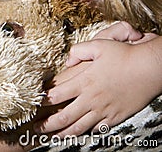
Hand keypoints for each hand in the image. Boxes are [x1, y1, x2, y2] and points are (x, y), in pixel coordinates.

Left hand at [34, 27, 161, 137]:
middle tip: (35, 128)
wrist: (147, 69)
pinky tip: (77, 135)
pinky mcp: (114, 117)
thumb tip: (67, 61)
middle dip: (47, 124)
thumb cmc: (123, 55)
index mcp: (84, 81)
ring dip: (62, 134)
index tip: (33, 104)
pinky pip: (96, 129)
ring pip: (78, 128)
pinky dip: (84, 134)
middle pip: (63, 117)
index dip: (42, 100)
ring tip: (51, 137)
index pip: (57, 95)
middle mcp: (91, 99)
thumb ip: (79, 51)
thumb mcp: (98, 45)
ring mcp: (103, 110)